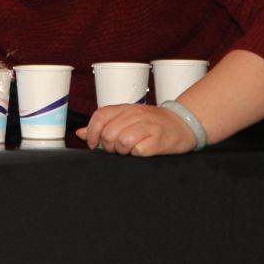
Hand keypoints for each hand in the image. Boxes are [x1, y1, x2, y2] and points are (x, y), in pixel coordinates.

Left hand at [75, 104, 197, 155]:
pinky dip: (137, 154)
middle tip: (116, 148)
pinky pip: (139, 151)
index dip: (92, 132)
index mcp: (126, 108)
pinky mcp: (159, 140)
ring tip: (130, 150)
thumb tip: (80, 133)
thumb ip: (104, 124)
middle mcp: (136, 115)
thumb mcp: (127, 118)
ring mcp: (149, 127)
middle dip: (108, 146)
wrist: (183, 123)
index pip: (100, 116)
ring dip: (123, 151)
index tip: (93, 143)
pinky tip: (142, 151)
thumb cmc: (153, 123)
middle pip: (109, 133)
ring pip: (122, 142)